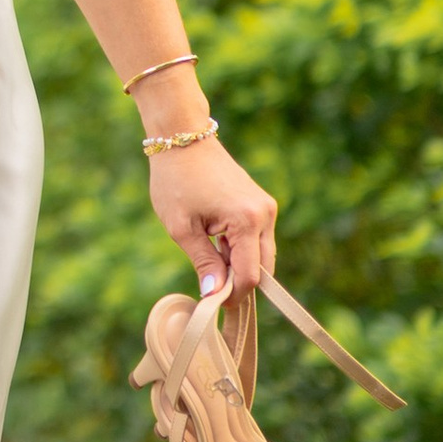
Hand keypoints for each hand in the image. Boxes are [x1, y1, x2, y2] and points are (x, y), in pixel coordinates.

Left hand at [150, 133, 278, 297]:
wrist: (183, 138)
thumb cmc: (176, 180)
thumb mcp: (182, 227)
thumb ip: (202, 262)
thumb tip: (214, 295)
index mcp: (246, 220)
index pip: (250, 275)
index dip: (234, 296)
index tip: (213, 303)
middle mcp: (264, 214)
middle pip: (263, 268)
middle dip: (240, 282)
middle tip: (211, 284)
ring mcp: (266, 208)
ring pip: (262, 254)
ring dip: (239, 264)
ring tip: (208, 252)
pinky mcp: (261, 205)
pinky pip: (258, 239)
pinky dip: (241, 249)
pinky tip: (215, 240)